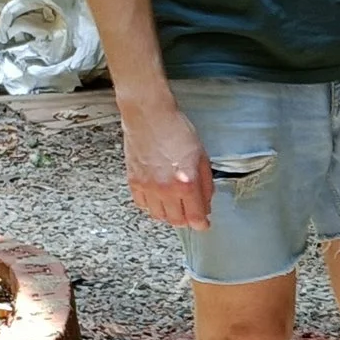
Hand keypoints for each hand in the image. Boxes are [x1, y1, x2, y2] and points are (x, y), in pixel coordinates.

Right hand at [119, 95, 212, 226]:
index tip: (204, 224)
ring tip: (174, 204)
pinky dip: (151, 205)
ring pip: (158, 216)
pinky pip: (142, 204)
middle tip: (190, 213)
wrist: (149, 115)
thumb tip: (206, 204)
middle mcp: (166, 189)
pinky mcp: (133, 181)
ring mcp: (148, 186)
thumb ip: (206, 185)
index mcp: (186, 182)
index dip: (202, 224)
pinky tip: (158, 197)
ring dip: (168, 214)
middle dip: (186, 220)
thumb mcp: (202, 156)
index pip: (195, 217)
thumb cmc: (176, 130)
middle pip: (176, 221)